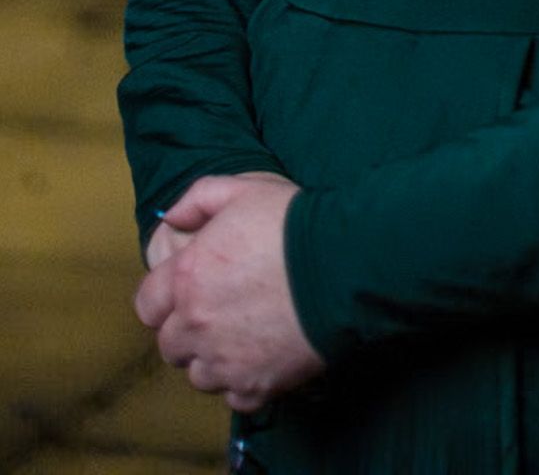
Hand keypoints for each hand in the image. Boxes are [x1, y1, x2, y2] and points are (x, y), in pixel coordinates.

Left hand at [134, 173, 324, 411]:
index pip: (147, 304)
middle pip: (170, 345)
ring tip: (244, 334)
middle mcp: (196, 325)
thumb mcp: (243, 189)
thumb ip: (198, 199)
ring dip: (213, 358)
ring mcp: (224, 361)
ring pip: (198, 374)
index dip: (165, 298)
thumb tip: (173, 219)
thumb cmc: (294, 222)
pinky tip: (264, 355)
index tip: (188, 291)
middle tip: (220, 310)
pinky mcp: (255, 385)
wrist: (344, 263)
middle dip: (188, 329)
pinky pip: (234, 397)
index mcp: (187, 277)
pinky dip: (244, 381)